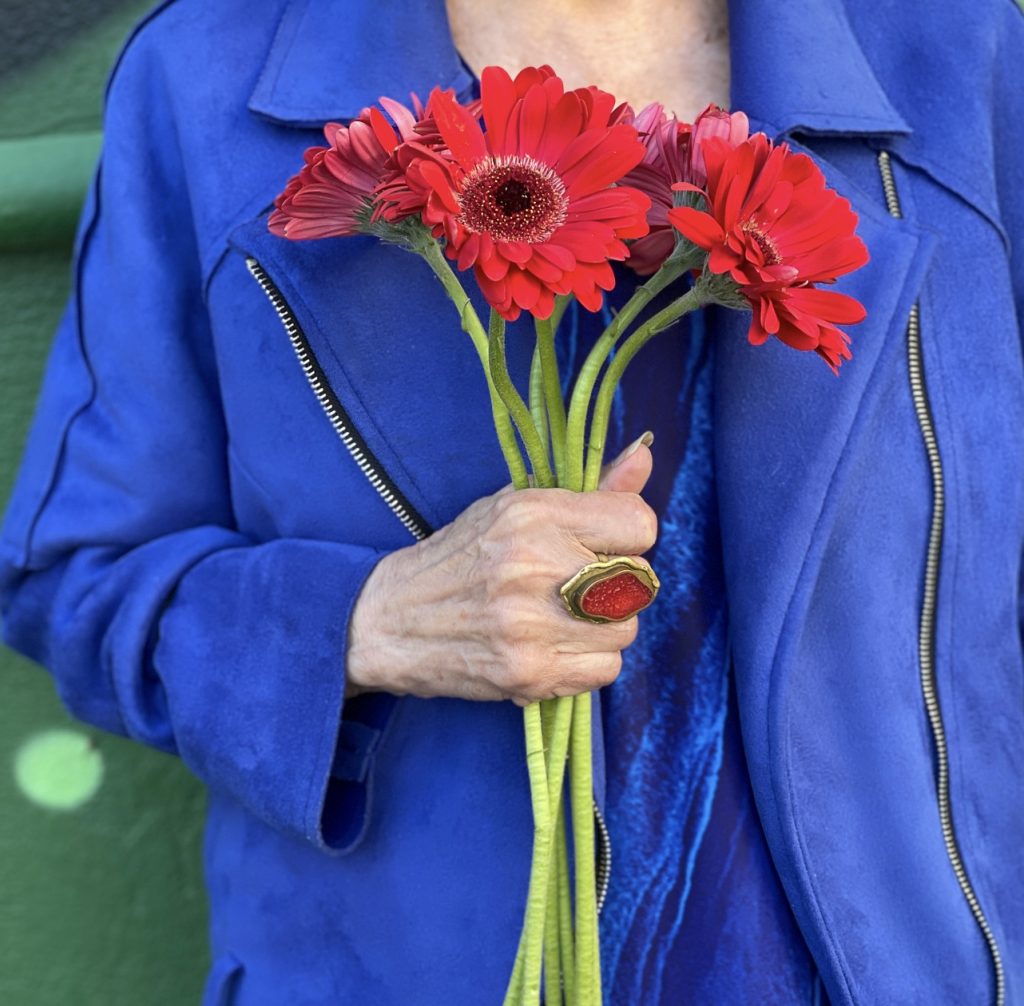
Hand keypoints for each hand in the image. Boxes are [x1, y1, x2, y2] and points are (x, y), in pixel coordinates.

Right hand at [345, 434, 655, 704]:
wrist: (389, 621)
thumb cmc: (459, 557)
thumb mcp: (514, 506)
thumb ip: (588, 488)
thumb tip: (645, 455)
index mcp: (533, 514)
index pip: (638, 524)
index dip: (627, 536)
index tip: (602, 545)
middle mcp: (535, 565)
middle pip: (639, 581)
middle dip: (617, 584)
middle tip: (575, 585)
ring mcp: (531, 624)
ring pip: (626, 629)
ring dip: (603, 627)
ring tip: (560, 617)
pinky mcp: (528, 673)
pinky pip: (605, 671)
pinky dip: (586, 662)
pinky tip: (552, 646)